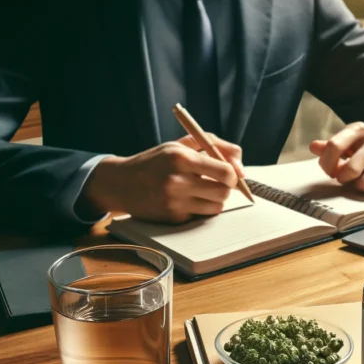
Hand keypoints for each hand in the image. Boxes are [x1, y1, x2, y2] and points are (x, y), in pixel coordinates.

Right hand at [82, 134, 243, 223]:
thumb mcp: (181, 144)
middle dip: (225, 188)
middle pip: (224, 192)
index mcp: (180, 158)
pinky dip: (200, 209)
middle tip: (215, 183)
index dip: (233, 175)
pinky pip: (201, 217)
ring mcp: (174, 202)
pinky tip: (186, 201)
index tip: (229, 174)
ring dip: (214, 200)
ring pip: (216, 207)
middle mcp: (177, 181)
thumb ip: (215, 145)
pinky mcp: (173, 218)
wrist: (122, 183)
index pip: (225, 172)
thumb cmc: (157, 161)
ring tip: (200, 191)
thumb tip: (241, 166)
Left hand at [310, 122, 363, 191]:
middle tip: (344, 179)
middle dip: (343, 179)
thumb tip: (313, 146)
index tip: (330, 171)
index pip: (334, 146)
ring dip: (359, 187)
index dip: (327, 164)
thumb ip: (330, 147)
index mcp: (358, 129)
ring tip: (361, 180)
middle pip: (350, 169)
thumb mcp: (348, 145)